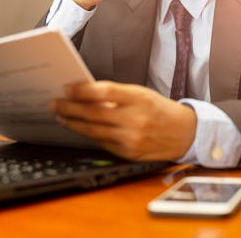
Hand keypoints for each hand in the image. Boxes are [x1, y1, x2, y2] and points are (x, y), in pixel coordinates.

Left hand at [49, 81, 196, 160]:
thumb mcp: (143, 95)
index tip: (67, 88)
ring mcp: (132, 139)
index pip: (105, 91)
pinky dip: (89, 135)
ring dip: (74, 123)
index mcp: (140, 99)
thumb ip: (117, 95)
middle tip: (55, 104)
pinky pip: (102, 143)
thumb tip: (86, 94)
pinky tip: (80, 129)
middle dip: (70, 108)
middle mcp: (136, 119)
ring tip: (62, 117)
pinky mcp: (129, 154)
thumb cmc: (161, 110)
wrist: (185, 134)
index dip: (82, 90)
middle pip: (94, 113)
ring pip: (93, 131)